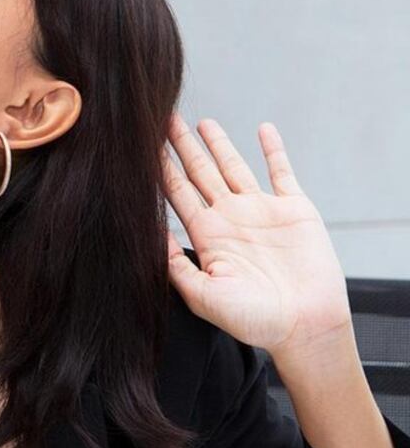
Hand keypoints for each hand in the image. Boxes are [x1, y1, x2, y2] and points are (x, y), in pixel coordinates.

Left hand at [161, 113, 351, 356]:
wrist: (305, 328)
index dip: (161, 168)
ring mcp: (261, 212)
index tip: (142, 146)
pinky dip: (274, 150)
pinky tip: (264, 129)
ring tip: (201, 122)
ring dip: (219, 144)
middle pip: (200, 172)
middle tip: (163, 119)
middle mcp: (230, 218)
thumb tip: (150, 234)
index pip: (177, 193)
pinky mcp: (294, 210)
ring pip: (234, 167)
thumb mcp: (203, 295)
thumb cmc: (254, 321)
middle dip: (182, 147)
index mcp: (207, 235)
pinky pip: (282, 173)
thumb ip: (175, 265)